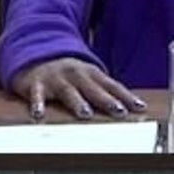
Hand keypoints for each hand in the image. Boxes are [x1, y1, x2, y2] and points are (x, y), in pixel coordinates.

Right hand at [10, 58, 145, 119]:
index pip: (111, 85)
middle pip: (92, 88)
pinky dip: (37, 104)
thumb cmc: (67, 75)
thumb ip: (106, 91)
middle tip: (117, 110)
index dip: (125, 96)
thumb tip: (133, 108)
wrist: (34, 58)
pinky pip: (37, 95)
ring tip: (85, 113)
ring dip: (77, 102)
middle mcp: (74, 74)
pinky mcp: (35, 84)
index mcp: (90, 73)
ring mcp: (55, 78)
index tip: (139, 107)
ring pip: (67, 90)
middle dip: (105, 99)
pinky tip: (38, 114)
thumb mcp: (88, 78)